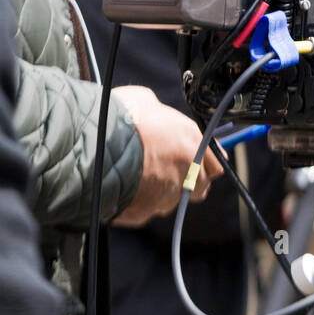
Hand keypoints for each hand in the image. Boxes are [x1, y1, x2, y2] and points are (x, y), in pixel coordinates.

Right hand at [111, 85, 222, 226]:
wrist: (97, 143)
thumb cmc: (124, 117)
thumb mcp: (147, 101)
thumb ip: (161, 116)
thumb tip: (155, 114)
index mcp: (194, 144)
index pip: (216, 164)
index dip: (204, 163)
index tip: (195, 160)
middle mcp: (187, 174)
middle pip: (198, 188)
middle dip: (186, 181)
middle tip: (166, 169)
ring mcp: (166, 197)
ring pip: (169, 200)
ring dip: (158, 191)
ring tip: (135, 175)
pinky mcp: (143, 214)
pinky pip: (142, 211)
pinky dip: (134, 203)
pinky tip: (120, 188)